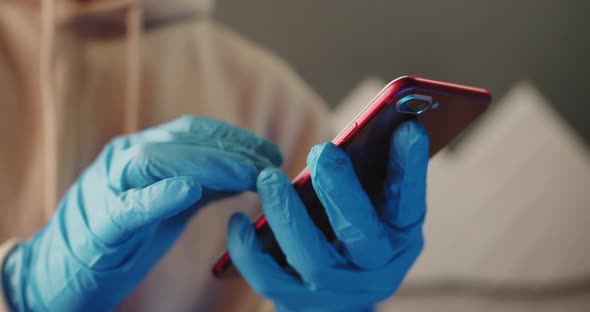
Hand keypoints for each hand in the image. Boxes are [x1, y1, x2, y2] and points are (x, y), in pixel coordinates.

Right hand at [1, 116, 281, 310]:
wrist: (65, 268)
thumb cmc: (125, 234)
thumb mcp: (172, 202)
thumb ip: (205, 185)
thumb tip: (250, 172)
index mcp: (142, 153)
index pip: (194, 132)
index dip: (235, 137)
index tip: (270, 151)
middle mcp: (124, 160)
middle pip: (181, 142)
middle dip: (231, 150)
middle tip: (270, 164)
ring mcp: (109, 188)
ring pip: (156, 161)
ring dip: (209, 165)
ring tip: (248, 174)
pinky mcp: (100, 225)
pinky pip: (129, 206)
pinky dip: (159, 195)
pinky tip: (188, 190)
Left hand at [228, 121, 428, 311]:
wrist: (339, 298)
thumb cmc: (357, 232)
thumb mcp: (377, 204)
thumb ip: (378, 169)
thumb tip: (381, 122)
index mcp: (399, 237)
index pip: (409, 201)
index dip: (410, 166)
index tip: (409, 127)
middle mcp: (374, 268)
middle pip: (360, 233)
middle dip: (341, 191)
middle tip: (323, 151)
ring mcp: (335, 289)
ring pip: (312, 258)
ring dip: (288, 215)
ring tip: (269, 178)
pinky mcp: (297, 301)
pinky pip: (269, 279)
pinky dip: (250, 250)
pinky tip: (239, 220)